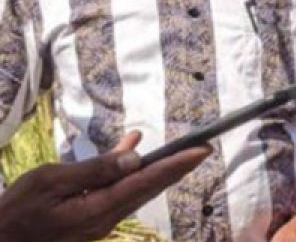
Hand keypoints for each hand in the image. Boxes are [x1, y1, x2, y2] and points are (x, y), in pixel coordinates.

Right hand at [0, 130, 209, 241]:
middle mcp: (105, 219)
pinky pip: (117, 192)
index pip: (146, 182)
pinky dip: (127, 171)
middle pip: (148, 187)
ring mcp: (98, 222)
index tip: (202, 150)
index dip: (176, 164)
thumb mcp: (49, 183)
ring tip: (180, 148)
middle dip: (177, 167)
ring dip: (157, 168)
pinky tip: (129, 147)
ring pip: (135, 189)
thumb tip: (134, 158)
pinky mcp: (89, 220)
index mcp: (97, 210)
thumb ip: (93, 170)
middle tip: (204, 147)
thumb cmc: (16, 211)